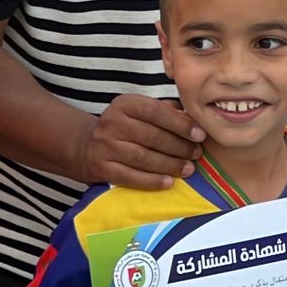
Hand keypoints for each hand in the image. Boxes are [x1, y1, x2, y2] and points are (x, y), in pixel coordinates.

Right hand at [73, 95, 203, 188]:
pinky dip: (151, 181)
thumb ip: (165, 111)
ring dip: (170, 165)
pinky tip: (169, 182)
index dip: (180, 124)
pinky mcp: (101, 168)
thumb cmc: (124, 127)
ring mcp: (105, 146)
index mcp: (124, 104)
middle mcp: (112, 123)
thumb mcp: (139, 112)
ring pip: (143, 157)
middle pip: (152, 136)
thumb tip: (193, 119)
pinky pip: (130, 176)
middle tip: (197, 154)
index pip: (155, 111)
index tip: (199, 134)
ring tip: (188, 169)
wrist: (86, 146)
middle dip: (179, 146)